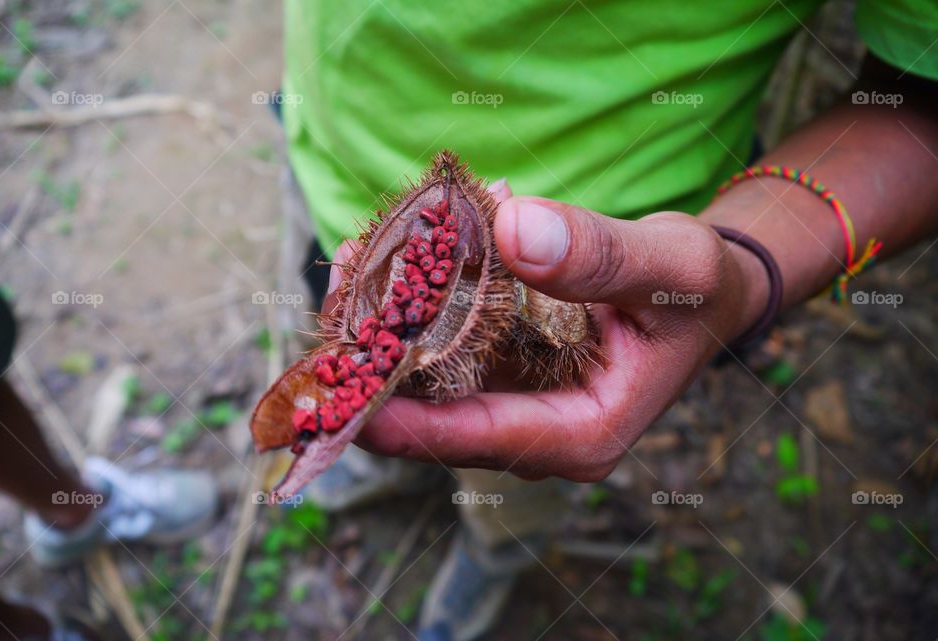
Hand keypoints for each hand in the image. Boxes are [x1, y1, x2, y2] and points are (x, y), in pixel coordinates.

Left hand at [327, 183, 767, 480]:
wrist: (696, 288)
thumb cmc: (696, 290)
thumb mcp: (672, 266)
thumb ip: (603, 256)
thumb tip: (514, 229)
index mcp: (583, 434)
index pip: (483, 438)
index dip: (411, 423)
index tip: (349, 397)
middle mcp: (537, 431)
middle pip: (439, 419)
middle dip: (382, 370)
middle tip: (332, 313)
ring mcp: (513, 402)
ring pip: (429, 384)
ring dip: (385, 333)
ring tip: (349, 268)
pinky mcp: (499, 370)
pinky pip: (440, 350)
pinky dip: (411, 310)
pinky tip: (383, 261)